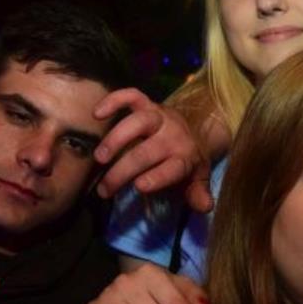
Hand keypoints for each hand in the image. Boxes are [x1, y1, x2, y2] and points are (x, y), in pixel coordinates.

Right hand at [92, 88, 212, 212]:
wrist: (197, 128)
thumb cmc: (188, 160)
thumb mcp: (197, 179)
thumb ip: (198, 193)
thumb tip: (205, 207)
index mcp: (186, 157)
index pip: (173, 169)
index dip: (157, 177)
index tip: (139, 186)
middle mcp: (173, 136)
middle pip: (146, 152)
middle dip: (123, 171)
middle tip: (104, 189)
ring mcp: (160, 117)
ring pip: (138, 122)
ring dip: (116, 138)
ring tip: (99, 158)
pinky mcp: (148, 104)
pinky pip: (132, 96)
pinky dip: (114, 100)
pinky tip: (97, 114)